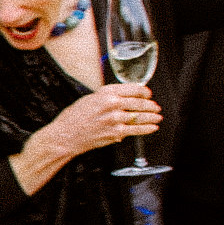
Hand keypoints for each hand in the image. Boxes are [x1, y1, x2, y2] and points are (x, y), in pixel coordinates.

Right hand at [33, 83, 159, 159]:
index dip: (144, 92)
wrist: (65, 135)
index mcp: (106, 93)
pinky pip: (136, 130)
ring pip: (141, 117)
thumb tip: (122, 98)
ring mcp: (115, 119)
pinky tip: (152, 128)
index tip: (147, 94)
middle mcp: (112, 104)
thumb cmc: (73, 118)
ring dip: (152, 117)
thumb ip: (106, 97)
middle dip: (151, 105)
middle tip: (155, 107)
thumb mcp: (89, 99)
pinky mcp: (116, 133)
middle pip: (139, 103)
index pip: (133, 89)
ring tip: (157, 117)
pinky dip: (147, 129)